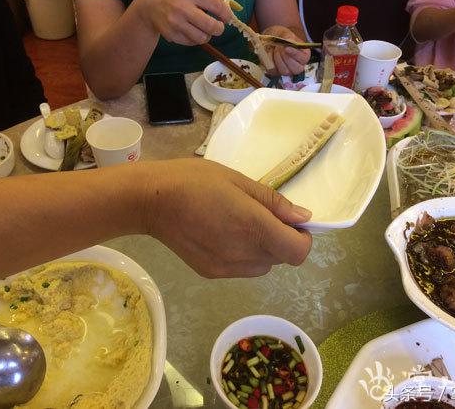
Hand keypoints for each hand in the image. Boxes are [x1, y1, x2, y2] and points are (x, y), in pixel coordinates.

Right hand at [134, 0, 232, 45]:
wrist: (148, 5)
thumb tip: (225, 8)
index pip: (216, 5)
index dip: (226, 13)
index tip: (226, 17)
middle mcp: (182, 8)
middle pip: (211, 26)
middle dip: (219, 29)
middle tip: (218, 27)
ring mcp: (176, 24)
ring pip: (202, 38)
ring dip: (207, 35)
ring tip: (203, 30)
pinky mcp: (172, 35)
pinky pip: (191, 42)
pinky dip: (195, 39)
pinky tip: (191, 31)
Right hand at [143, 159, 312, 277]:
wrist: (152, 200)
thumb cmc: (196, 180)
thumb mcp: (239, 181)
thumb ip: (273, 202)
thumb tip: (303, 218)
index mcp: (255, 227)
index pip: (298, 252)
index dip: (303, 239)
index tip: (292, 223)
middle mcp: (245, 253)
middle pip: (281, 258)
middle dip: (281, 240)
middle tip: (261, 216)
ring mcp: (227, 267)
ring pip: (263, 266)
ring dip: (264, 250)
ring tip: (240, 226)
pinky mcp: (212, 273)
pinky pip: (242, 269)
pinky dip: (244, 256)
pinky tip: (223, 235)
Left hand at [262, 26, 310, 75]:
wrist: (271, 40)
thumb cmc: (281, 37)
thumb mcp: (285, 33)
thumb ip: (288, 36)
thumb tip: (288, 41)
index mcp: (303, 55)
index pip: (303, 58)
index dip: (295, 54)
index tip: (286, 48)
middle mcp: (297, 65)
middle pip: (296, 69)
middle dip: (286, 58)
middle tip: (279, 47)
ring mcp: (287, 70)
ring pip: (285, 71)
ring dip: (278, 59)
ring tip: (275, 49)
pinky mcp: (276, 73)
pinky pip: (274, 71)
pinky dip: (270, 61)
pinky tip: (270, 53)